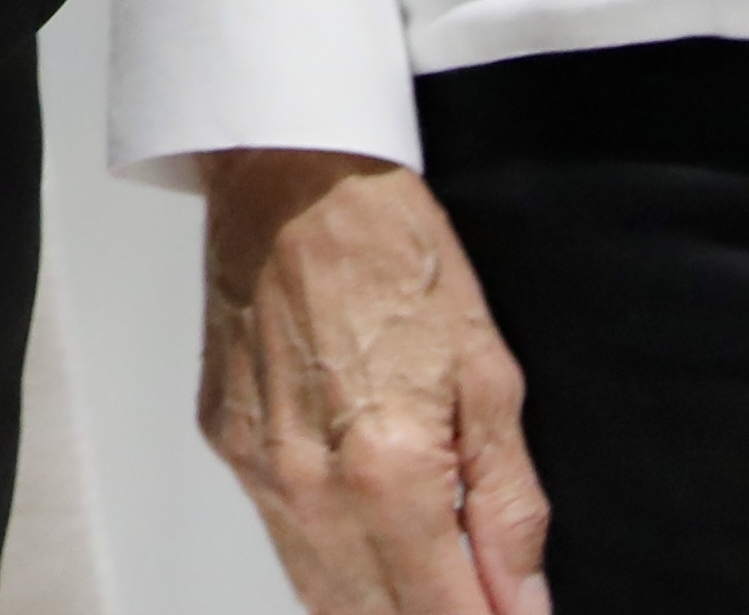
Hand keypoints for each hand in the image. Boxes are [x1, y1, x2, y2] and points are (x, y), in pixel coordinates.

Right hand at [197, 150, 549, 614]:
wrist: (292, 176)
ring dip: (379, 609)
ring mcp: (257, 468)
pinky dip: (330, 558)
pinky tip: (368, 533)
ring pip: (320, 594)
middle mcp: (310, 485)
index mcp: (388, 474)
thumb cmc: (392, 251)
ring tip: (434, 589)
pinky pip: (281, 534)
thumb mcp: (491, 378)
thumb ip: (509, 507)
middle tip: (478, 605)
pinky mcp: (224, 441)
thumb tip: (524, 601)